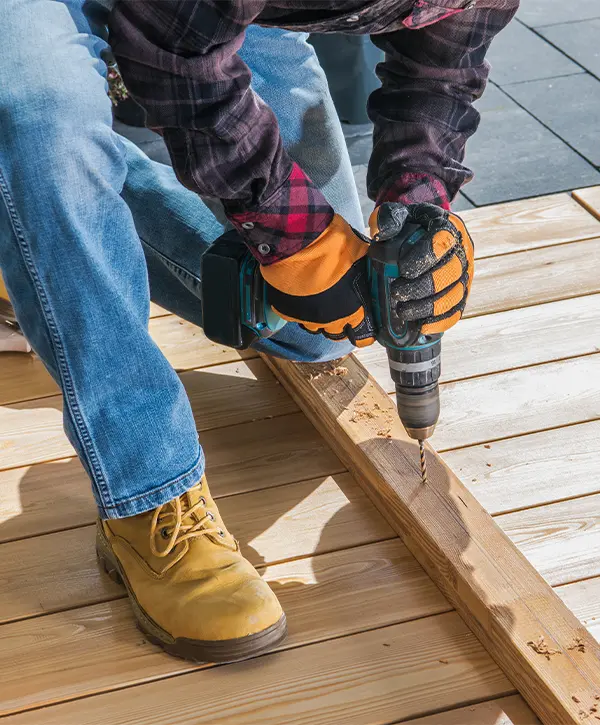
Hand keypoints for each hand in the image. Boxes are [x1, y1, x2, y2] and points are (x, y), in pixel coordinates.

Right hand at [259, 215, 375, 346]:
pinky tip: (299, 296)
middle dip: (339, 323)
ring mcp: (306, 318)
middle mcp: (330, 320)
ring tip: (317, 301)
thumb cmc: (332, 246)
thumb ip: (364, 269)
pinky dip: (298, 308)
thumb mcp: (359, 254)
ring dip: (318, 317)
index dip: (363, 330)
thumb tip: (372, 268)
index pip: (363, 336)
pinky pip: (294, 316)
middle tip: (338, 309)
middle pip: (337, 334)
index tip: (361, 324)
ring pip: (314, 327)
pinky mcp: (286, 311)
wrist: (297, 243)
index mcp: (353, 310)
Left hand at [369, 202, 473, 334]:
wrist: (421, 236)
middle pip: (450, 273)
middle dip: (422, 287)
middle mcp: (463, 251)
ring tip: (403, 311)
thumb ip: (388, 218)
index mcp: (449, 227)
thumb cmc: (409, 226)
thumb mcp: (398, 214)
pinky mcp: (462, 295)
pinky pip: (456, 312)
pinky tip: (420, 326)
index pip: (442, 241)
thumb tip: (383, 234)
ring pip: (453, 296)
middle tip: (397, 292)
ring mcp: (465, 276)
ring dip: (427, 307)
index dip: (424, 257)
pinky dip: (439, 322)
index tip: (402, 269)